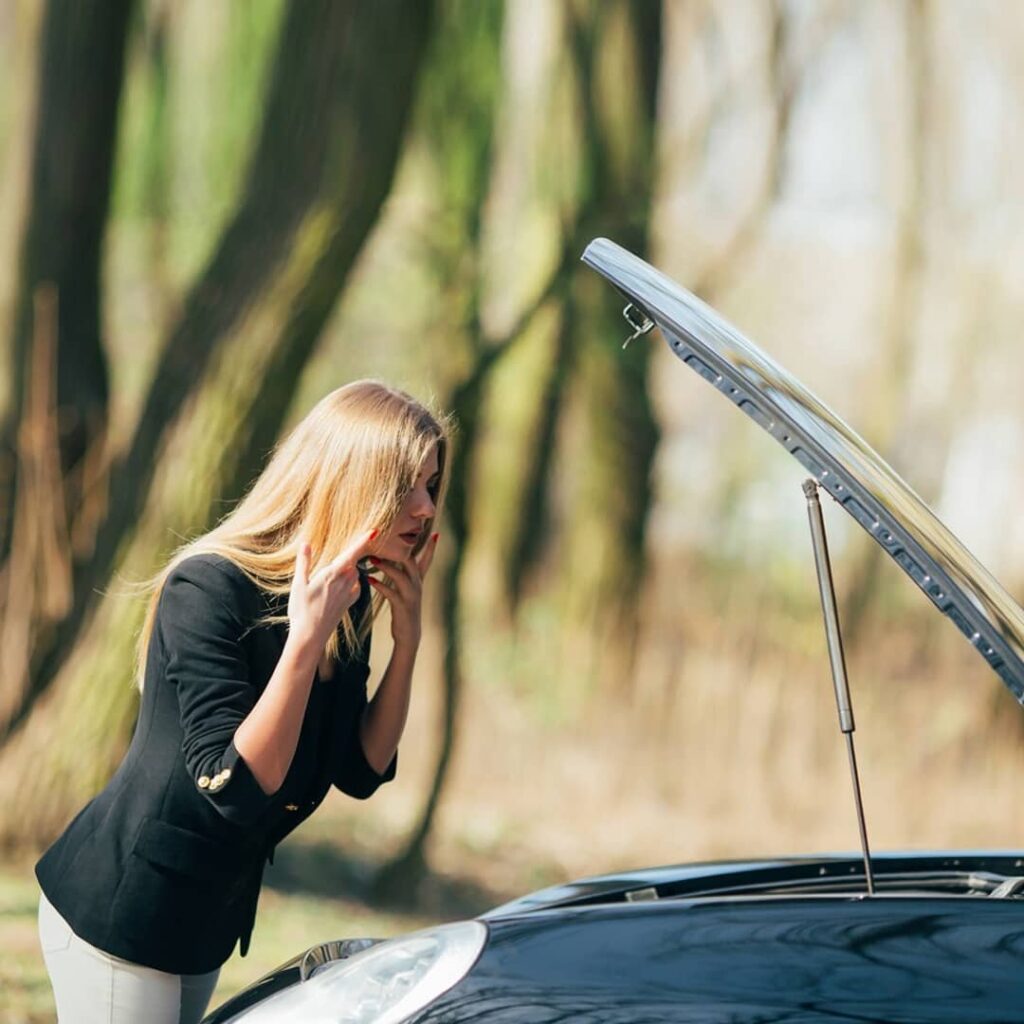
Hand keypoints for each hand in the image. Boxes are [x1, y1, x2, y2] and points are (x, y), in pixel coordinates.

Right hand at [288, 529, 377, 653]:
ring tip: (335, 573)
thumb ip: (304, 562)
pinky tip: (342, 585)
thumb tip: (305, 543)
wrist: (310, 636)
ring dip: (349, 569)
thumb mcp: (298, 584)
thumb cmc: (301, 610)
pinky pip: (356, 586)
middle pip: (354, 562)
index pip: (352, 554)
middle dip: (351, 556)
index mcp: (332, 574)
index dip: (363, 541)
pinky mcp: (350, 602)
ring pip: (355, 573)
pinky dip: (352, 582)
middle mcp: (344, 582)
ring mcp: (348, 593)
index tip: (375, 531)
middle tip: (343, 554)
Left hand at [367, 532, 438, 649]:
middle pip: (411, 562)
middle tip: (387, 539)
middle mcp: (417, 585)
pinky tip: (369, 579)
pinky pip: (390, 592)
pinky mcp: (402, 605)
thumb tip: (394, 561)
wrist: (409, 633)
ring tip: (372, 559)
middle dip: (401, 550)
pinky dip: (379, 585)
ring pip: (399, 575)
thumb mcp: (408, 591)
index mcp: (419, 580)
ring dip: (385, 566)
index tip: (436, 533)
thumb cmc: (405, 609)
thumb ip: (404, 576)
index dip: (431, 547)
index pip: (427, 560)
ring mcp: (411, 595)